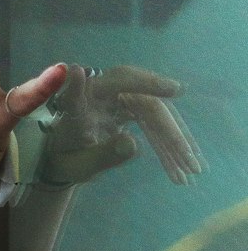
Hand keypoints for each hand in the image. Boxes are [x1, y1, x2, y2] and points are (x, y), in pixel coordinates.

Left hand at [37, 63, 202, 186]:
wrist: (59, 157)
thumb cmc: (63, 160)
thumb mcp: (77, 164)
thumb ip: (101, 155)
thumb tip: (133, 144)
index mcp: (88, 95)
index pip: (121, 82)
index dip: (146, 84)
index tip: (174, 90)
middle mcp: (107, 89)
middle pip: (148, 102)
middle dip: (171, 131)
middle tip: (190, 157)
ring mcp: (120, 98)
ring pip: (155, 114)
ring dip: (174, 142)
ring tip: (192, 169)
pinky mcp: (130, 107)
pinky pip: (153, 123)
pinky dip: (166, 144)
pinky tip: (180, 165)